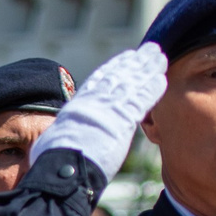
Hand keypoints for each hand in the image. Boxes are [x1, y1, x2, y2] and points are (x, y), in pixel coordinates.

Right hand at [30, 42, 168, 180]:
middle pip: (120, 75)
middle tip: (150, 49)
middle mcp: (95, 101)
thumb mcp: (53, 142)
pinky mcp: (124, 120)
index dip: (115, 66)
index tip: (126, 56)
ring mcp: (110, 108)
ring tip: (160, 57)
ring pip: (133, 82)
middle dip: (136, 61)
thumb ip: (62, 137)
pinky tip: (162, 79)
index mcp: (78, 105)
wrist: (64, 166)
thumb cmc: (53, 160)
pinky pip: (142, 100)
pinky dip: (152, 89)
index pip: (100, 80)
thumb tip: (53, 144)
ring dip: (149, 68)